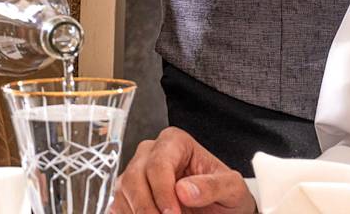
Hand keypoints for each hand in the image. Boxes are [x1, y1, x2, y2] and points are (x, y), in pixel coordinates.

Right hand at [112, 127, 252, 213]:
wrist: (219, 209)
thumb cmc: (223, 193)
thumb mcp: (231, 188)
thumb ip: (214, 186)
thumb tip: (184, 190)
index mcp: (175, 142)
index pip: (158, 164)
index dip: (163, 192)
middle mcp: (150, 153)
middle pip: (133, 177)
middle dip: (147, 207)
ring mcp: (136, 172)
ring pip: (122, 192)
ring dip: (139, 213)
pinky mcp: (128, 194)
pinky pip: (117, 206)